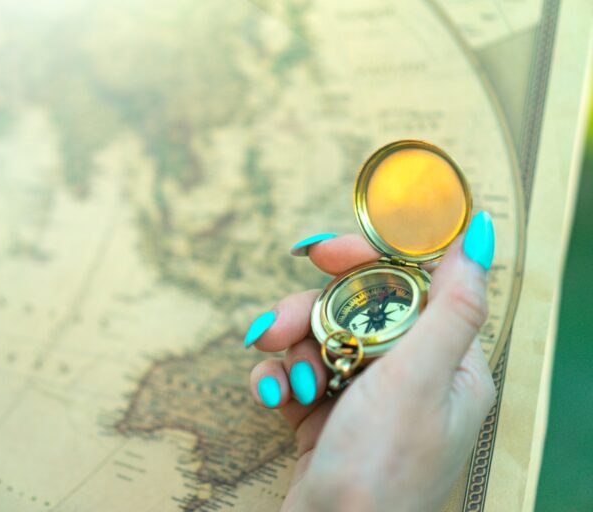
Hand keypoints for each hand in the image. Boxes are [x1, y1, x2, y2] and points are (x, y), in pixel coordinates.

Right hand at [245, 212, 495, 511]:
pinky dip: (279, 379)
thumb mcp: (418, 380)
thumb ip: (450, 306)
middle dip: (309, 312)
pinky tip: (275, 399)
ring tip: (288, 383)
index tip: (322, 252)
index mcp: (446, 362)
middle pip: (351, 307)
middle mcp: (407, 374)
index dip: (363, 261)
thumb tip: (479, 235)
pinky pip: (295, 369)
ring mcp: (363, 393)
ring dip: (290, 351)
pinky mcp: (325, 411)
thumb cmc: (381, 471)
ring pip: (316, 335)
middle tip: (277, 326)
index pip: (407, 284)